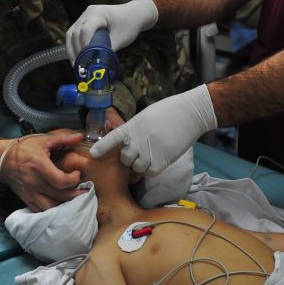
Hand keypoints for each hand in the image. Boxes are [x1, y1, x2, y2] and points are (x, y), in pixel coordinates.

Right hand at [0, 131, 86, 211]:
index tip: (77, 174)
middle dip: (75, 195)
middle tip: (85, 191)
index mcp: (39, 166)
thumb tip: (80, 136)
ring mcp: (30, 193)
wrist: (2, 160)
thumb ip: (63, 139)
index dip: (73, 179)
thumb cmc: (23, 149)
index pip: (60, 181)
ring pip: (51, 207)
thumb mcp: (43, 140)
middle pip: (59, 196)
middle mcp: (34, 182)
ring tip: (76, 201)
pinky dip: (53, 210)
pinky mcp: (26, 199)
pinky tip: (62, 206)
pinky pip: (41, 211)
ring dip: (65, 205)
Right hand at [66, 0, 158, 60]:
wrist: (135, 14)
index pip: (85, 30)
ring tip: (76, 64)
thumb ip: (107, 51)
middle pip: (75, 32)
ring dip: (72, 49)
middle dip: (75, 51)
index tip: (86, 61)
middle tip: (79, 67)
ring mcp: (84, 15)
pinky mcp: (84, 20)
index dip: (84, 46)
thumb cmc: (130, 25)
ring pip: (71, 33)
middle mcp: (88, 12)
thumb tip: (97, 66)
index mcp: (98, 14)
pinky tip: (77, 57)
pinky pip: (75, 32)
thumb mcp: (121, 40)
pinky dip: (74, 45)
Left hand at [90, 85, 216, 176]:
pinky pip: (149, 173)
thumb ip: (133, 130)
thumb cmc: (167, 112)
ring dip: (140, 165)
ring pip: (136, 168)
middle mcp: (138, 141)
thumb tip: (126, 141)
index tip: (93, 154)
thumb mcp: (144, 117)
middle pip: (124, 159)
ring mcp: (150, 152)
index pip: (112, 139)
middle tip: (138, 153)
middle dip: (128, 158)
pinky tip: (157, 161)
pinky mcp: (162, 161)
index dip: (102, 147)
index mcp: (132, 127)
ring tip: (150, 156)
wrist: (189, 114)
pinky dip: (151, 170)